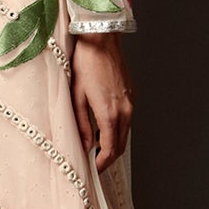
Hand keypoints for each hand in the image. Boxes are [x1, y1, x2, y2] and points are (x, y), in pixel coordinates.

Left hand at [71, 35, 134, 170]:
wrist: (101, 39)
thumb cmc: (85, 63)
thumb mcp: (76, 96)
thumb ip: (82, 124)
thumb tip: (85, 145)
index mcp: (110, 112)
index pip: (110, 149)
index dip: (102, 164)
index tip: (93, 169)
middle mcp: (125, 110)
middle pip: (121, 145)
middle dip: (108, 158)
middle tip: (94, 163)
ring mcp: (131, 102)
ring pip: (125, 133)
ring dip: (113, 144)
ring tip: (95, 146)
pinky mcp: (132, 95)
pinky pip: (127, 120)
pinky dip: (117, 129)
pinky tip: (103, 126)